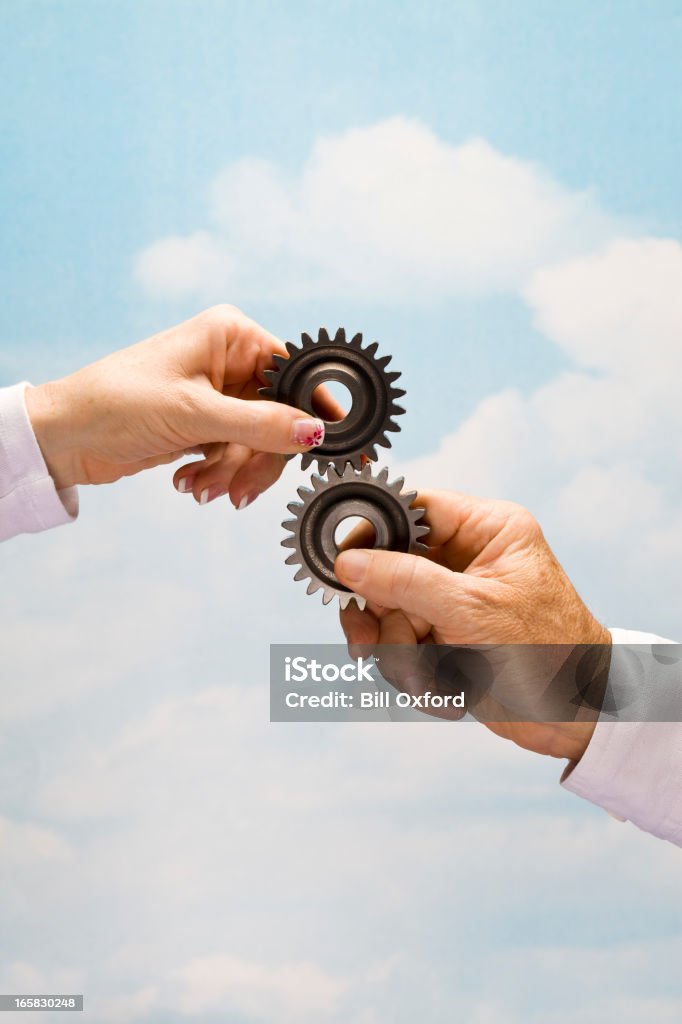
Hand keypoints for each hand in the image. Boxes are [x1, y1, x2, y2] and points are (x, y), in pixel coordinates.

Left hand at [25, 305, 334, 506]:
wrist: (65, 438)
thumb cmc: (116, 403)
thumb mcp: (194, 415)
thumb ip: (261, 425)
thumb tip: (315, 433)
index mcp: (231, 336)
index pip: (295, 371)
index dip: (313, 409)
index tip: (330, 445)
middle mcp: (229, 360)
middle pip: (281, 415)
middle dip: (260, 457)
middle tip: (242, 488)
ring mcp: (219, 395)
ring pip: (260, 442)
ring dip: (234, 472)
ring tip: (202, 488)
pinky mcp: (207, 425)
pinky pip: (237, 455)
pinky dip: (219, 474)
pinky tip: (190, 481)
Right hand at [335, 490, 611, 761]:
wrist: (579, 719)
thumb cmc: (552, 653)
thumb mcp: (474, 610)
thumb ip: (407, 581)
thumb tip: (349, 561)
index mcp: (486, 530)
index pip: (413, 509)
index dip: (372, 531)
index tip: (341, 561)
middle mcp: (465, 559)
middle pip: (387, 567)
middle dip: (381, 615)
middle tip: (366, 643)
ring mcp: (452, 600)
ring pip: (388, 614)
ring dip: (399, 654)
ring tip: (429, 678)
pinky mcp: (445, 638)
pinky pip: (400, 646)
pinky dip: (414, 675)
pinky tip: (444, 690)